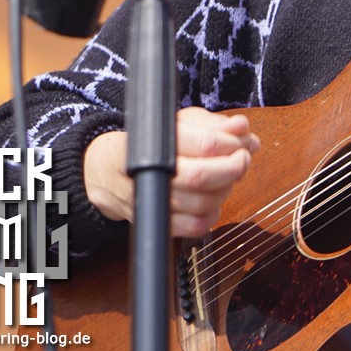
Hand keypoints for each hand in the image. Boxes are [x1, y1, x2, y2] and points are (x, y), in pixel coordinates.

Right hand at [85, 107, 260, 237]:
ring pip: (202, 203)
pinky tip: (213, 199)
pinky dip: (212, 214)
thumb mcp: (179, 124)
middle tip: (242, 159)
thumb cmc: (150, 145)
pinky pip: (194, 226)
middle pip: (202, 176)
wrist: (107, 172)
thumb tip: (242, 127)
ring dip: (225, 190)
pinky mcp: (158, 221)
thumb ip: (213, 124)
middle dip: (232, 168)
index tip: (243, 142)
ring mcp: (154, 200)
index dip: (232, 144)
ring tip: (228, 177)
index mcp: (156, 142)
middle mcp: (152, 172)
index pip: (205, 144)